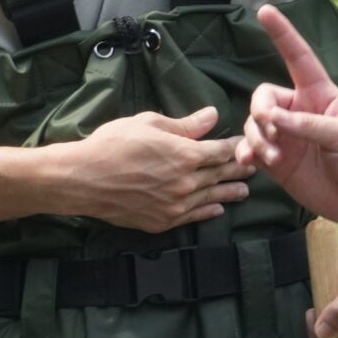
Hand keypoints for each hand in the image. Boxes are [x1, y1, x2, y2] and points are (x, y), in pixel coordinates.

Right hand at [60, 105, 252, 233]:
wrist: (83, 179)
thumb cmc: (113, 144)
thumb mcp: (149, 124)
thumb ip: (185, 125)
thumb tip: (213, 116)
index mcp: (186, 154)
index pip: (221, 151)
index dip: (235, 147)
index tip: (245, 145)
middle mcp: (187, 182)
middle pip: (219, 174)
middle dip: (237, 170)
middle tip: (253, 168)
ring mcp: (176, 205)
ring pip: (211, 197)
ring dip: (229, 192)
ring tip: (244, 191)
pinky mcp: (163, 221)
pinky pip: (193, 217)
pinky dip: (208, 211)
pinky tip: (217, 209)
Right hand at [235, 5, 337, 228]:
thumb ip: (308, 124)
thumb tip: (272, 117)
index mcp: (321, 95)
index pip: (298, 58)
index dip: (282, 34)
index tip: (265, 10)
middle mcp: (300, 112)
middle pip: (263, 96)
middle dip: (261, 111)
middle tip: (274, 131)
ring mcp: (288, 138)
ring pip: (254, 125)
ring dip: (256, 138)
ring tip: (272, 157)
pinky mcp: (279, 163)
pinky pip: (252, 150)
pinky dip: (246, 154)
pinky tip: (248, 163)